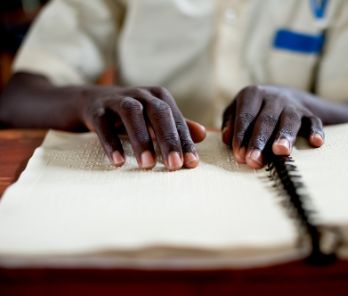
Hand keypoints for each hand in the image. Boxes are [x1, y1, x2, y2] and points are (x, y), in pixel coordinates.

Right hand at [79, 86, 205, 170]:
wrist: (90, 101)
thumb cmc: (132, 115)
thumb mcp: (154, 119)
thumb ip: (176, 126)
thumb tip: (203, 134)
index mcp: (159, 97)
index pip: (175, 120)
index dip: (184, 141)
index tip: (192, 163)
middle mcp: (140, 94)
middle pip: (158, 113)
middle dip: (168, 140)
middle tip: (174, 165)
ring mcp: (117, 99)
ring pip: (132, 115)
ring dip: (141, 139)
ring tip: (148, 165)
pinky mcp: (96, 109)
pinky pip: (103, 125)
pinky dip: (111, 143)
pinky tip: (118, 162)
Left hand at [221, 85, 323, 168]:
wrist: (282, 95)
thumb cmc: (252, 110)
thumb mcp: (236, 110)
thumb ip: (230, 124)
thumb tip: (226, 138)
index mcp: (252, 94)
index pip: (245, 117)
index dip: (242, 137)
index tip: (239, 156)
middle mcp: (273, 97)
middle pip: (266, 120)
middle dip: (259, 142)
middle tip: (254, 161)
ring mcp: (292, 105)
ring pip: (289, 120)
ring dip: (285, 136)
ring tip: (281, 151)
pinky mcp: (309, 113)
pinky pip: (314, 121)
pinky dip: (315, 131)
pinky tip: (316, 143)